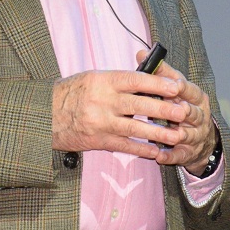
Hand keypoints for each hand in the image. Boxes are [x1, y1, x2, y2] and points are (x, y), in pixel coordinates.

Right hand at [51, 60, 215, 172]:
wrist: (44, 115)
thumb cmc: (72, 93)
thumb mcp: (94, 78)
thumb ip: (120, 80)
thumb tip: (151, 80)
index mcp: (103, 81)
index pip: (136, 80)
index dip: (159, 84)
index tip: (177, 87)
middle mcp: (103, 101)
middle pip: (140, 105)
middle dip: (165, 110)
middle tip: (184, 112)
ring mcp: (101, 122)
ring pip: (136, 129)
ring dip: (159, 133)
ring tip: (177, 135)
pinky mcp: (98, 140)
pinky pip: (125, 146)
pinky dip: (142, 149)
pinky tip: (157, 152)